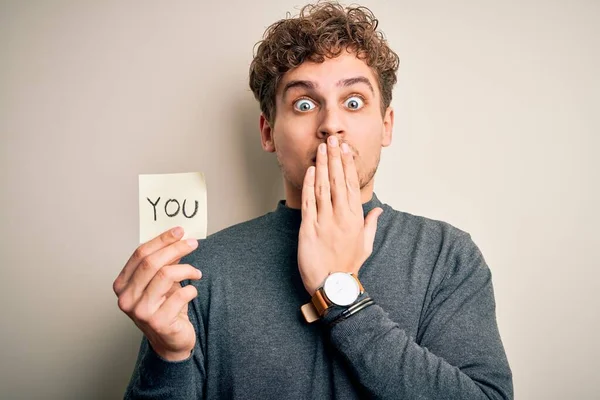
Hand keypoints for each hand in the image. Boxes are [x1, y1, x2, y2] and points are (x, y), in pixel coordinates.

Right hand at [113, 227, 200, 360]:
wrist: (171, 341)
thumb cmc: (165, 308)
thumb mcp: (160, 283)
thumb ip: (162, 263)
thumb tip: (177, 238)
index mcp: (122, 285)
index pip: (140, 254)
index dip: (161, 240)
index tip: (179, 231)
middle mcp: (126, 298)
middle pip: (151, 262)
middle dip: (175, 248)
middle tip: (193, 243)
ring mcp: (140, 312)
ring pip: (166, 275)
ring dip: (187, 269)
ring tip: (197, 272)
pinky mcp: (158, 322)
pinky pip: (180, 294)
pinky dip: (191, 289)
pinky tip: (192, 291)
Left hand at [297, 136, 382, 294]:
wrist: (333, 286)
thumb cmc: (348, 266)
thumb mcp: (366, 244)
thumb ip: (372, 224)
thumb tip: (378, 209)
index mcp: (355, 218)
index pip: (351, 185)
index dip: (347, 165)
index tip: (345, 149)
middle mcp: (341, 216)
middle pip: (337, 181)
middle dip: (334, 159)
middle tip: (332, 140)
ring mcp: (324, 221)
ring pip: (322, 188)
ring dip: (321, 166)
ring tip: (321, 149)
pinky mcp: (309, 229)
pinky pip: (309, 202)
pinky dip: (309, 185)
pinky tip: (310, 171)